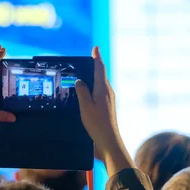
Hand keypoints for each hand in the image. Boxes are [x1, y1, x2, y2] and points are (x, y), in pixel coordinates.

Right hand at [75, 46, 133, 173]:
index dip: (97, 57)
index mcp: (103, 89)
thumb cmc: (97, 125)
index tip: (95, 48)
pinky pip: (99, 93)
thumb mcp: (86, 107)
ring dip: (94, 77)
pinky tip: (87, 92)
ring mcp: (108, 100)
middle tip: (88, 58)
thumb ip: (82, 92)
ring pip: (100, 84)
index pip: (100, 69)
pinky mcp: (107, 108)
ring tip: (85, 72)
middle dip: (95, 65)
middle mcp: (108, 93)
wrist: (109, 142)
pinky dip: (93, 88)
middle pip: (101, 75)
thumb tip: (80, 81)